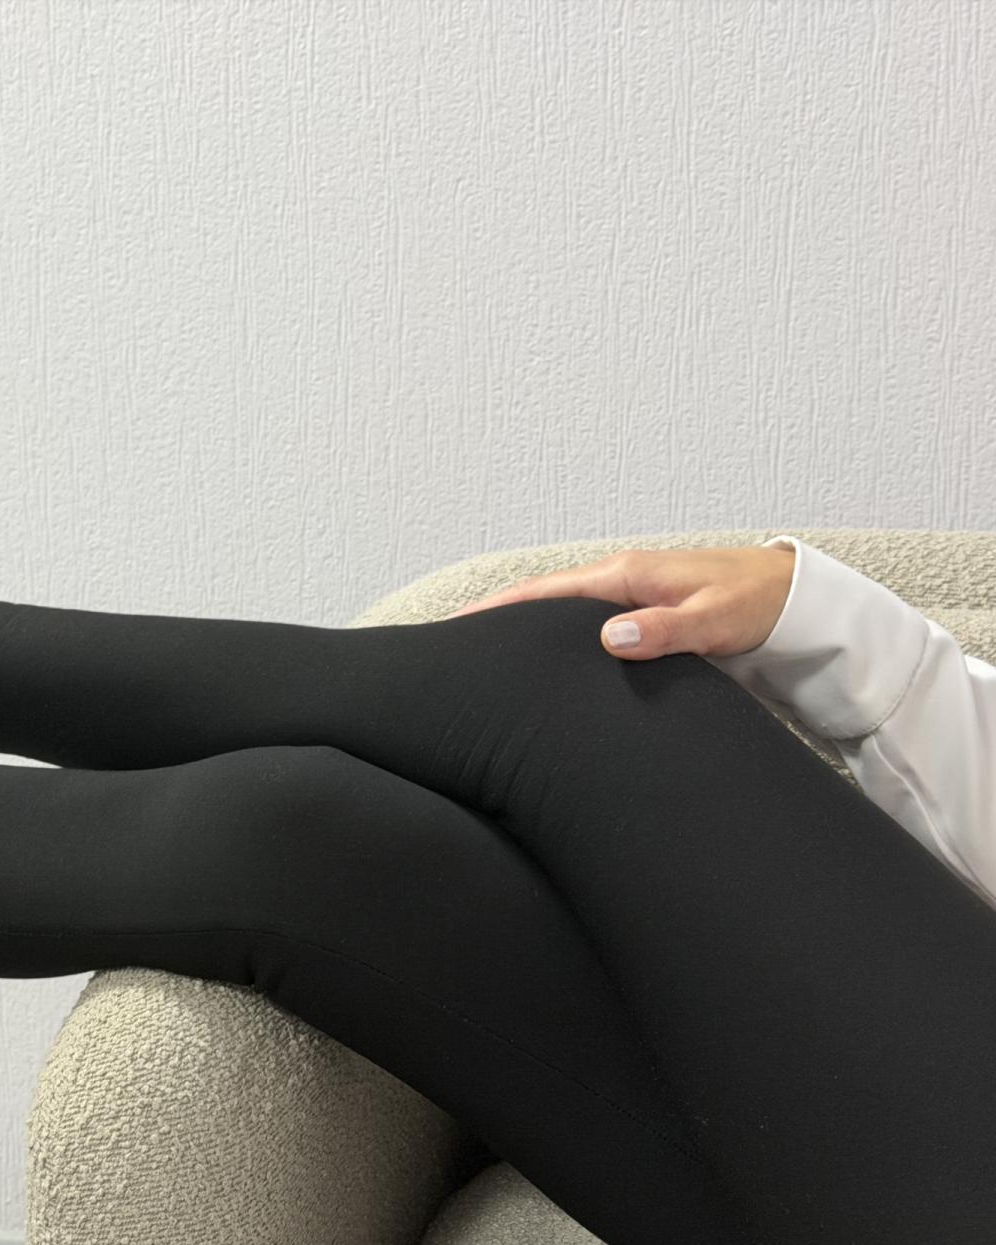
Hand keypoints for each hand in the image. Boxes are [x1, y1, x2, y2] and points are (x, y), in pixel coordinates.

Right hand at [443, 543, 796, 660]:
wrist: (800, 600)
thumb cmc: (760, 604)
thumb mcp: (715, 620)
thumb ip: (665, 631)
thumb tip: (608, 637)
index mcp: (626, 575)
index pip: (544, 592)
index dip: (497, 609)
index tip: (455, 627)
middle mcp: (620, 582)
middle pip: (541, 602)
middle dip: (496, 621)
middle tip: (450, 650)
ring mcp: (629, 599)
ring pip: (560, 617)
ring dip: (524, 633)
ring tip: (483, 660)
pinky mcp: (642, 618)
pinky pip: (584, 628)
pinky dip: (556, 641)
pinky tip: (544, 664)